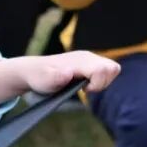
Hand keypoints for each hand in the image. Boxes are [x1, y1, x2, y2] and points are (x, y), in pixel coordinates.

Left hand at [0, 51, 121, 106]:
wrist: (32, 70)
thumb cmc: (38, 77)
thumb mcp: (44, 81)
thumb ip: (56, 77)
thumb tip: (69, 73)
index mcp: (80, 60)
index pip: (105, 69)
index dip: (99, 84)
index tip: (85, 90)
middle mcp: (88, 57)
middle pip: (113, 68)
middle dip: (104, 83)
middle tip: (86, 88)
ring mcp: (89, 59)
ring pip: (112, 69)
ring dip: (103, 82)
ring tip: (86, 86)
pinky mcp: (89, 64)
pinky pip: (106, 71)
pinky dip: (100, 80)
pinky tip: (85, 83)